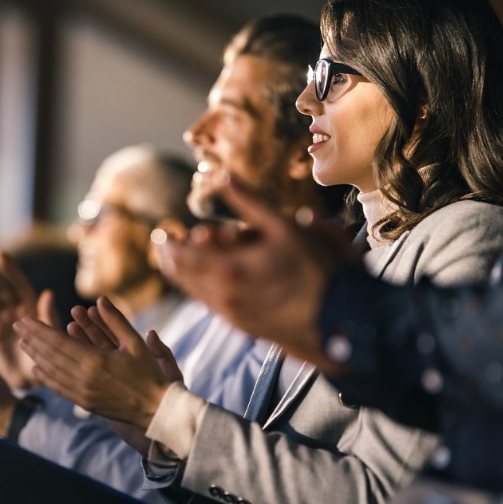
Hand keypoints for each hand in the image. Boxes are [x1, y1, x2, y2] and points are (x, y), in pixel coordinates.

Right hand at [0, 251, 56, 388]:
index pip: (20, 285)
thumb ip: (47, 316)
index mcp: (33, 309)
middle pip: (3, 290)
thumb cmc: (47, 359)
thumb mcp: (50, 338)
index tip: (0, 255)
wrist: (32, 383)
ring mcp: (3, 321)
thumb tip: (47, 293)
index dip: (11, 271)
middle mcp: (17, 312)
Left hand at [14, 297, 176, 431]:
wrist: (156, 409)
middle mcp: (84, 378)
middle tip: (17, 325)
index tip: (25, 319)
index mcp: (95, 361)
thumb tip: (100, 299)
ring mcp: (83, 393)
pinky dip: (45, 378)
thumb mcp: (135, 343)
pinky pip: (59, 388)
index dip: (39, 329)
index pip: (58, 342)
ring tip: (22, 343)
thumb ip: (116, 320)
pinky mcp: (85, 403)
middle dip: (31, 339)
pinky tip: (36, 369)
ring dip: (35, 356)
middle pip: (50, 355)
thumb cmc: (149, 374)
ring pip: (51, 372)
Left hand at [154, 172, 357, 370]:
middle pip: (182, 278)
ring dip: (189, 274)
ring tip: (190, 259)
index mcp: (226, 272)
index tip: (162, 232)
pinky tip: (217, 279)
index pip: (178, 258)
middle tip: (170, 243)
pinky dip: (207, 289)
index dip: (167, 244)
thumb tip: (220, 175)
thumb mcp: (284, 227)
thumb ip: (248, 202)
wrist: (339, 322)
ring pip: (196, 294)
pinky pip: (214, 306)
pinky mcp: (245, 328)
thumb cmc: (316, 271)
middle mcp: (223, 298)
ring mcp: (233, 317)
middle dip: (173, 258)